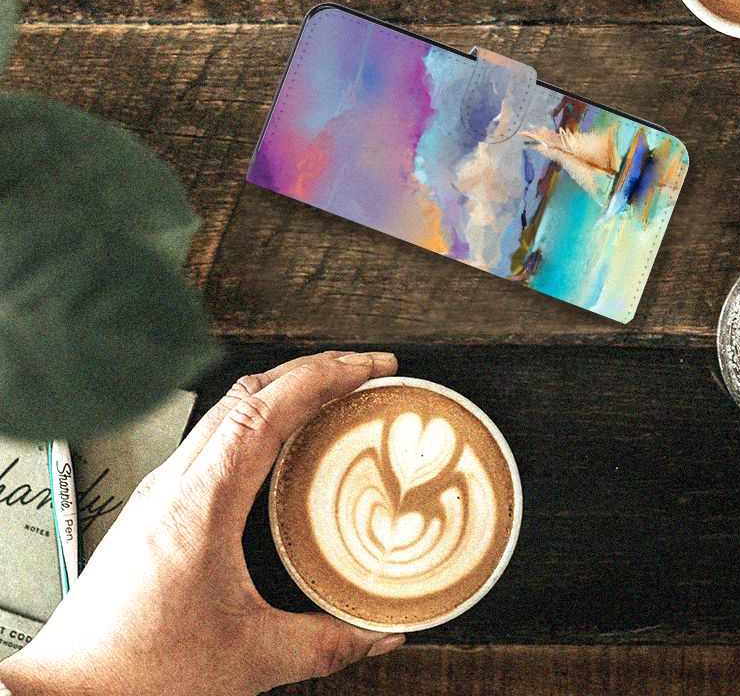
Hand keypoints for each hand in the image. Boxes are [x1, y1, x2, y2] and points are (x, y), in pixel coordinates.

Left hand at [0, 351, 403, 695]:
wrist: (69, 693)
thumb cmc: (137, 672)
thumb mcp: (250, 658)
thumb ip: (326, 644)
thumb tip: (378, 633)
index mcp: (201, 502)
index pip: (267, 409)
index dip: (323, 377)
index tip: (366, 367)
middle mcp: (176, 482)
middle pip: (249, 391)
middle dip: (312, 369)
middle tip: (362, 370)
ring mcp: (161, 488)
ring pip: (227, 408)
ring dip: (283, 389)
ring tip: (329, 394)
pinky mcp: (155, 504)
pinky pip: (214, 436)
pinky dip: (257, 418)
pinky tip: (279, 443)